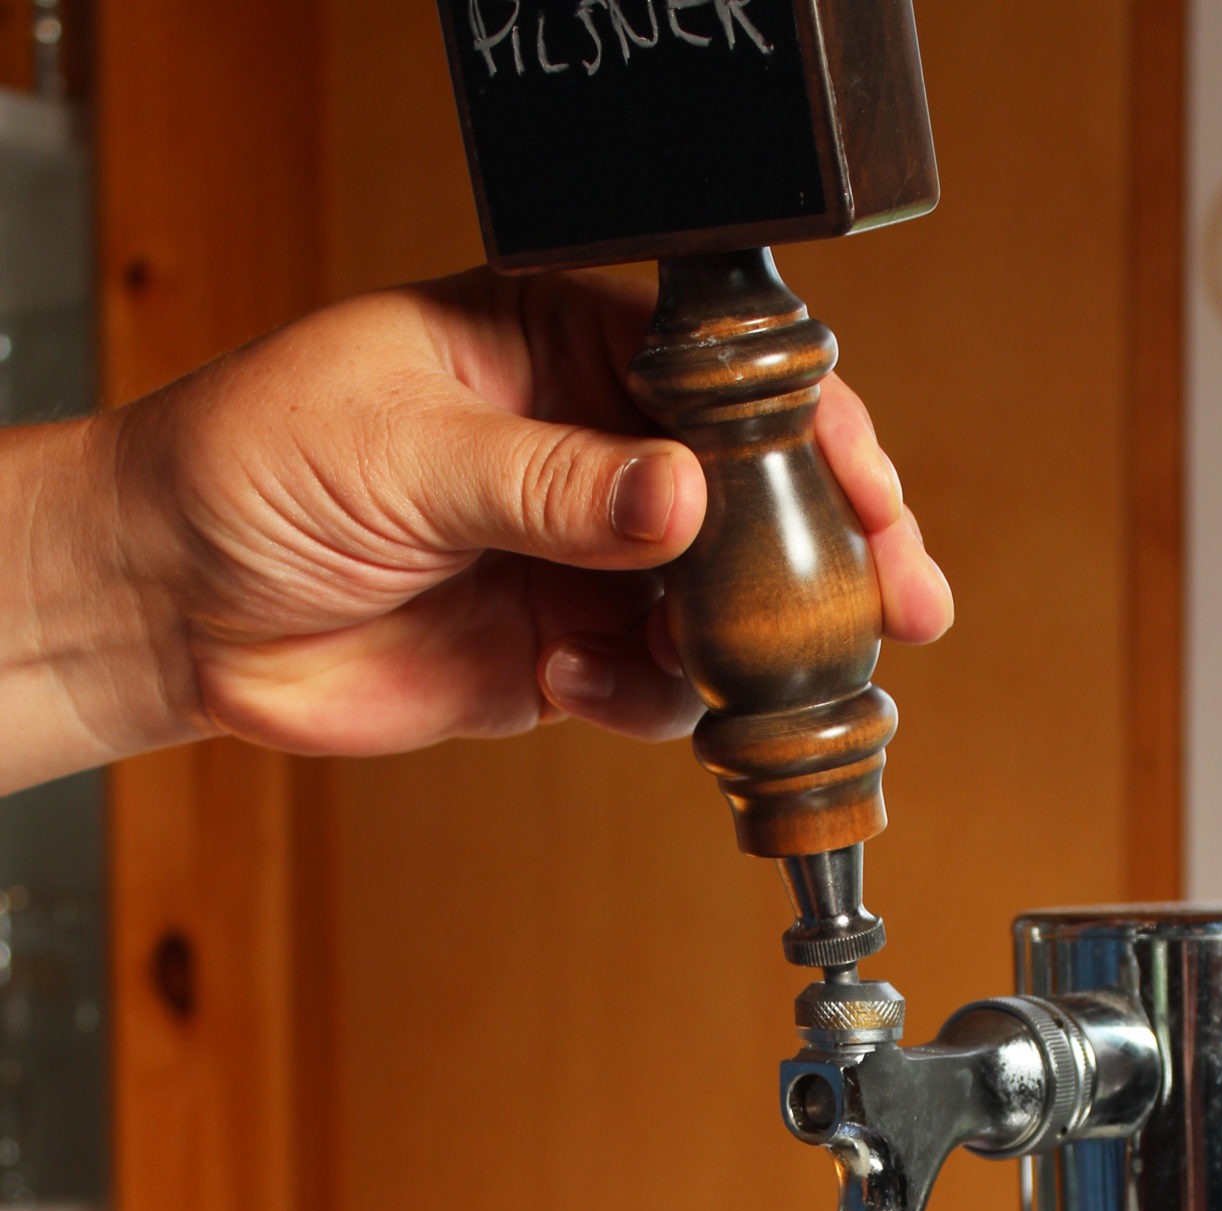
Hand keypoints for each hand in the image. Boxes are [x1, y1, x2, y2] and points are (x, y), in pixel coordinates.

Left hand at [0, 267, 951, 789]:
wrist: (174, 606)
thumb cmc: (251, 467)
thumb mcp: (404, 448)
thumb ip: (550, 481)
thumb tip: (680, 495)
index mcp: (558, 344)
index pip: (719, 375)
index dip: (809, 429)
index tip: (868, 490)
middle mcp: (589, 449)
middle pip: (752, 494)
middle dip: (828, 552)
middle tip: (894, 606)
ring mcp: (581, 557)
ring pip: (716, 602)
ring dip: (743, 644)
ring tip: (740, 671)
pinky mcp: (560, 655)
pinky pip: (651, 685)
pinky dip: (648, 702)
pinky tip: (587, 691)